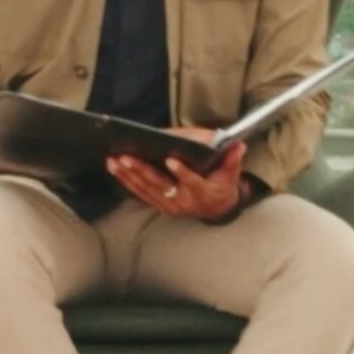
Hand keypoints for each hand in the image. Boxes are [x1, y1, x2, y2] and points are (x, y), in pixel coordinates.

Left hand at [110, 130, 247, 220]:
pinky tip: (115, 169)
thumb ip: (231, 160)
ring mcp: (169, 205)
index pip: (191, 181)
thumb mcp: (230, 174)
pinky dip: (127, 181)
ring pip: (146, 190)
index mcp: (201, 191)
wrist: (217, 209)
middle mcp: (183, 201)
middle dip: (141, 171)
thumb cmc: (222, 185)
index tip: (171, 160)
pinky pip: (140, 194)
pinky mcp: (159, 205)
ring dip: (128, 175)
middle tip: (126, 157)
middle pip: (160, 185)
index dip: (182, 172)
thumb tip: (238, 145)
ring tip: (114, 160)